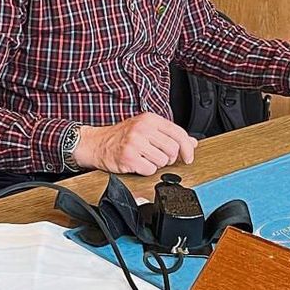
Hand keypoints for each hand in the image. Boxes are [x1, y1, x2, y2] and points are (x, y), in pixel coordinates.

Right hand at [72, 113, 195, 174]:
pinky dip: (146, 170)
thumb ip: (169, 134)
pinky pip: (150, 170)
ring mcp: (135, 143)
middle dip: (169, 158)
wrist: (96, 143)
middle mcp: (143, 129)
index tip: (188, 157)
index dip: (187, 148)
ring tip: (145, 158)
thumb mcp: (146, 129)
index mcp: (149, 119)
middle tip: (158, 156)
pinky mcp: (129, 158)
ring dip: (156, 164)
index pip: (178, 133)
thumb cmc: (121, 136)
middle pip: (173, 149)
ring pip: (163, 161)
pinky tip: (138, 164)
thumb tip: (192, 142)